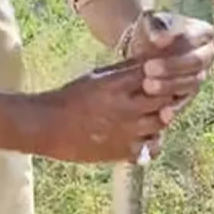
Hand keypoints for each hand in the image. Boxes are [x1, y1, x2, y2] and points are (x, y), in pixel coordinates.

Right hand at [38, 63, 176, 162]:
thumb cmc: (69, 98)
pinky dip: (150, 141)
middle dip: (166, 95)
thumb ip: (122, 72)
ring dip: (160, 118)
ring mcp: (126, 131)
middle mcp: (124, 107)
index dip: (163, 74)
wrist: (47, 126)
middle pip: (164, 98)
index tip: (163, 75)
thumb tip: (148, 62)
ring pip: (162, 123)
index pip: (155, 74)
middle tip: (164, 95)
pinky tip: (141, 135)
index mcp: (116, 85)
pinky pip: (150, 148)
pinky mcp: (122, 152)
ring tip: (151, 115)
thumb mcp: (95, 78)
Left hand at [132, 13, 213, 124]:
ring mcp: (199, 76)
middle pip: (195, 62)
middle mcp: (207, 55)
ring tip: (148, 86)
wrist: (141, 49)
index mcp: (204, 33)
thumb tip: (160, 40)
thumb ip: (157, 28)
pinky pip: (184, 102)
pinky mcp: (188, 94)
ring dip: (170, 86)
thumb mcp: (151, 23)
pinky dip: (175, 109)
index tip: (156, 43)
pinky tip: (164, 114)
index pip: (195, 37)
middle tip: (148, 69)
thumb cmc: (149, 32)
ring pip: (190, 84)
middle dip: (172, 66)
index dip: (177, 40)